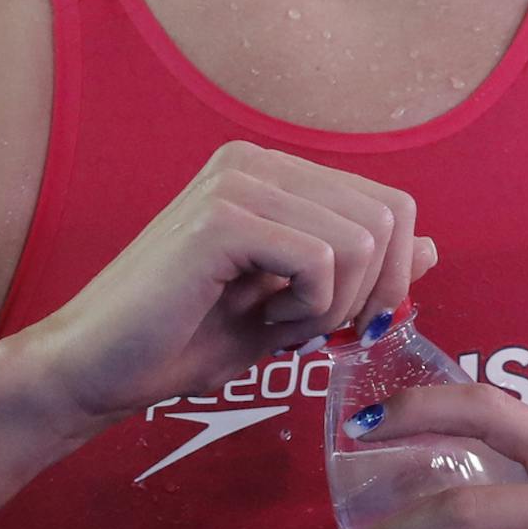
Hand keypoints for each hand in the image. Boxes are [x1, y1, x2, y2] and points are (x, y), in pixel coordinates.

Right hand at [14, 141, 436, 431]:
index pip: (389, 203)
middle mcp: (255, 159)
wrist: (95, 369)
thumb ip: (358, 273)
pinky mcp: (222, 218)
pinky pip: (321, 259)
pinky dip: (307, 308)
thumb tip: (432, 247)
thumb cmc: (184, 339)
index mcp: (272, 170)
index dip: (392, 274)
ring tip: (276, 322)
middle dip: (370, 294)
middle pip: (386, 217)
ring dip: (333, 305)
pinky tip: (259, 319)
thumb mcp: (292, 307)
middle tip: (312, 329)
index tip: (348, 322)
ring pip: (361, 239)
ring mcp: (237, 181)